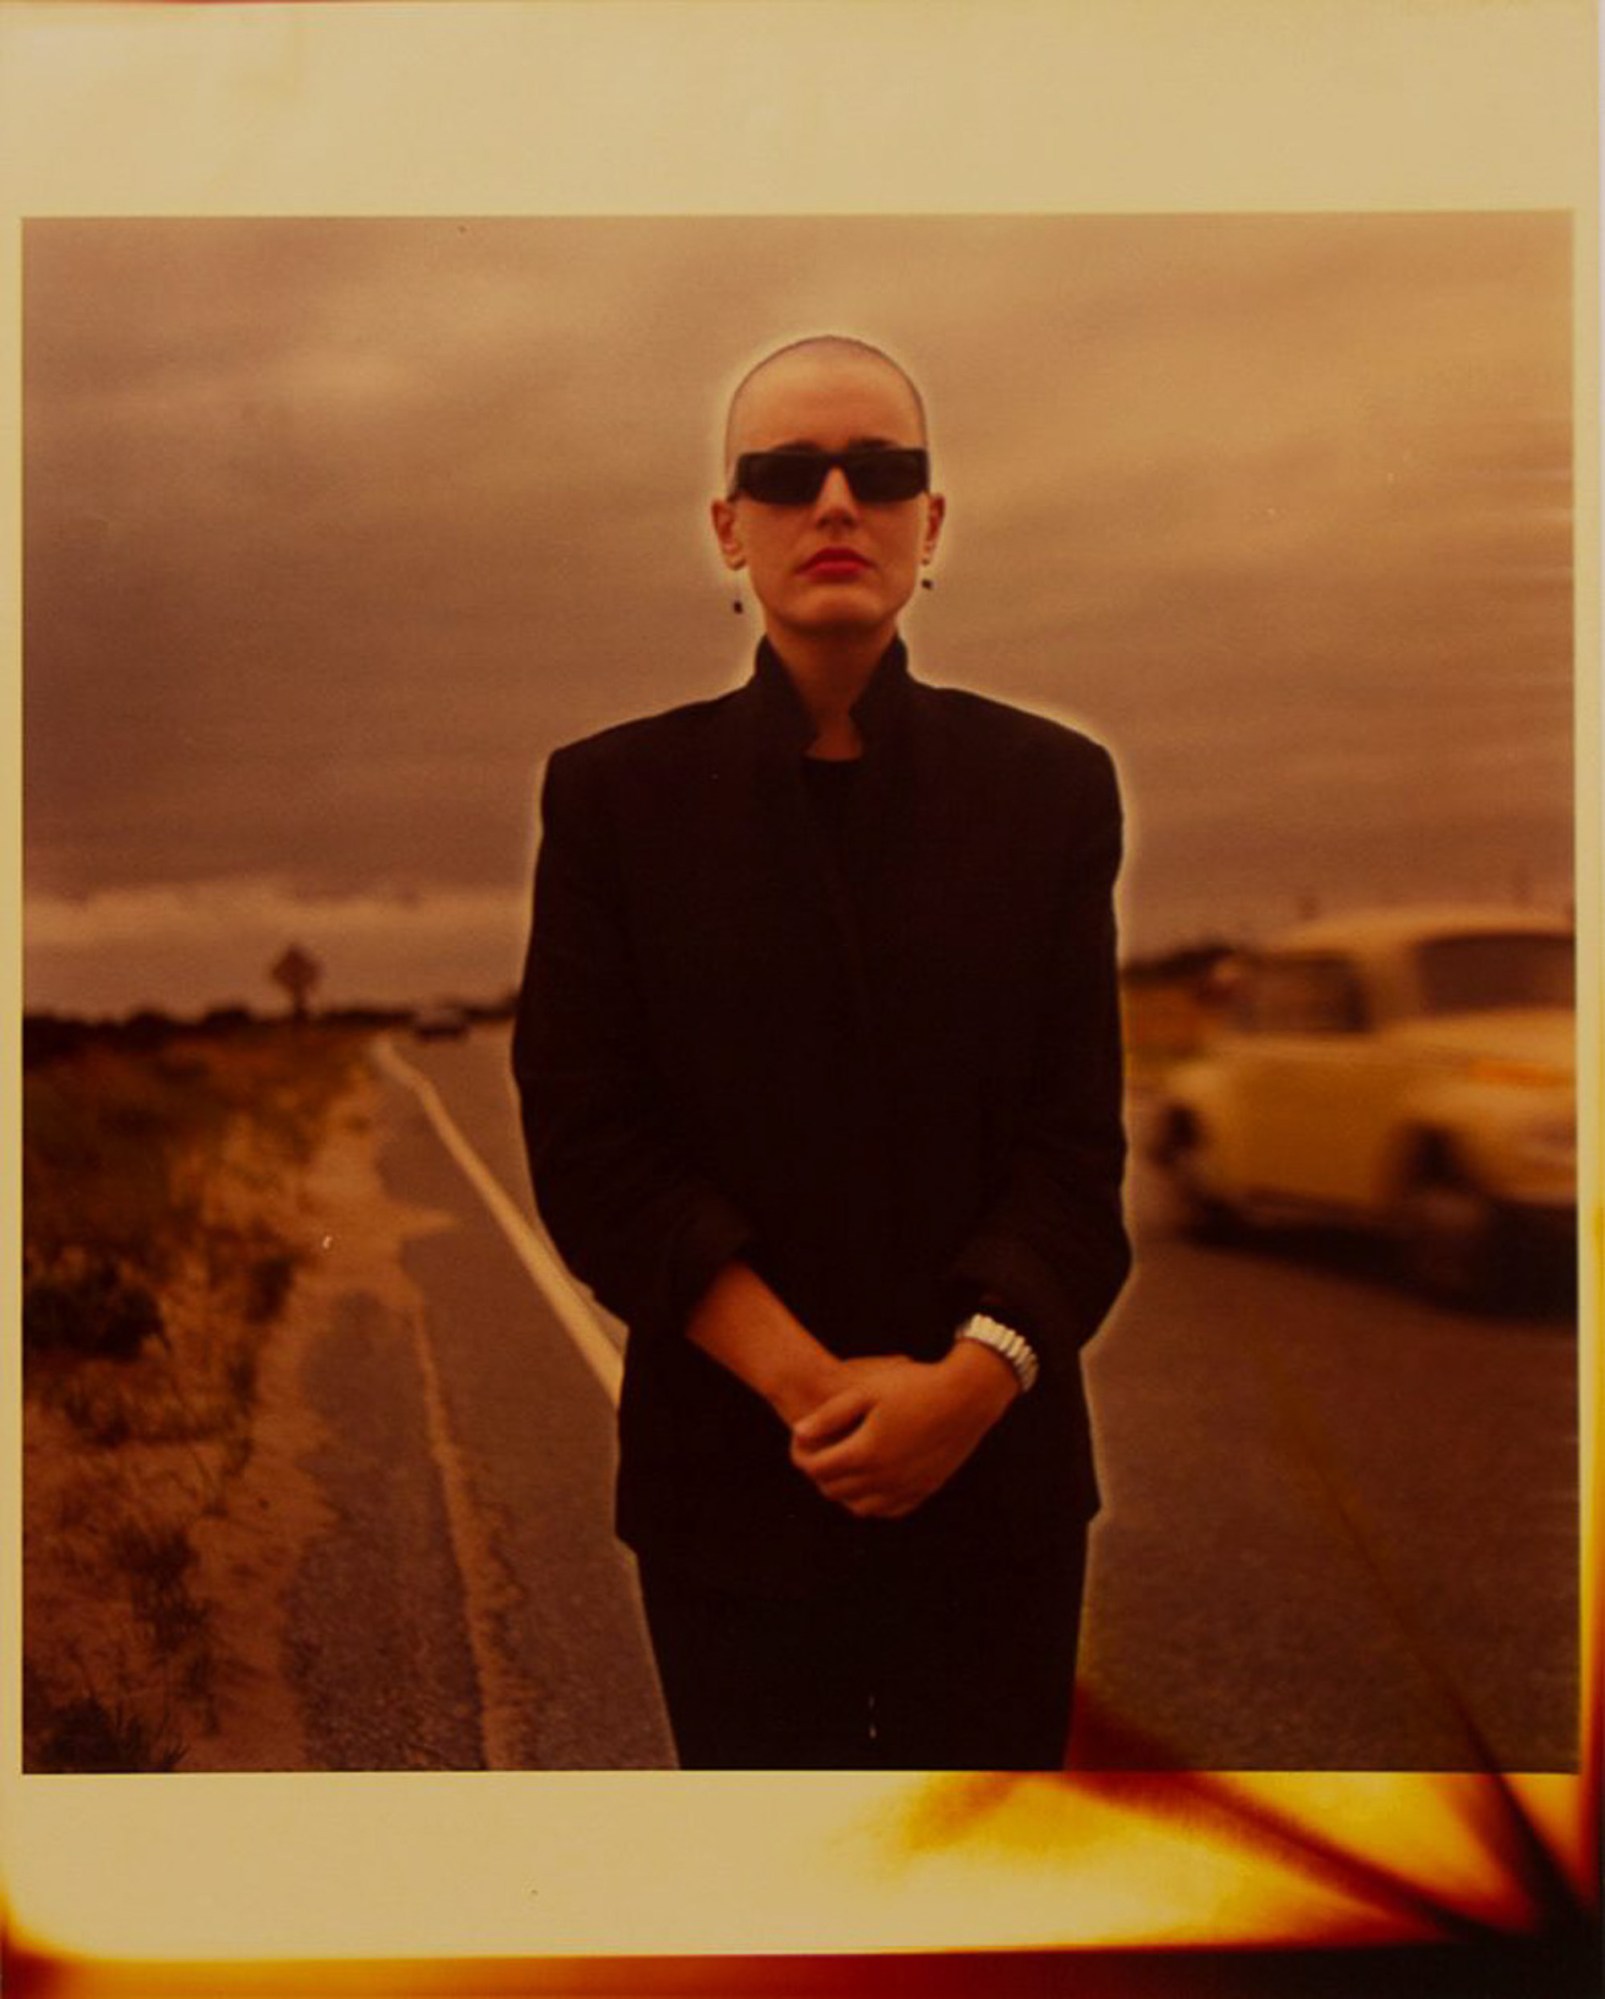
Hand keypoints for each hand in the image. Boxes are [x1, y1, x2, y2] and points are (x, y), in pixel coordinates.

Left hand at [789, 1345, 1019, 1519]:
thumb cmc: (914, 1385)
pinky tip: (871, 1479)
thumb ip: (830, 1415)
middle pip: (834, 1489)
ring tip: (842, 1464)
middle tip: (818, 1450)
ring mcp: (905, 1488)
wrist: (967, 1396)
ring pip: (859, 1506)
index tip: (800, 1439)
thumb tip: (799, 1432)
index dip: (800, 1454)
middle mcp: (883, 1478)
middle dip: (819, 1472)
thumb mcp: (867, 1391)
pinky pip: (888, 1510)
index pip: (816, 1468)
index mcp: (865, 1452)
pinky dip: (872, 1501)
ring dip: (844, 1490)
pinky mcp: (924, 1490)